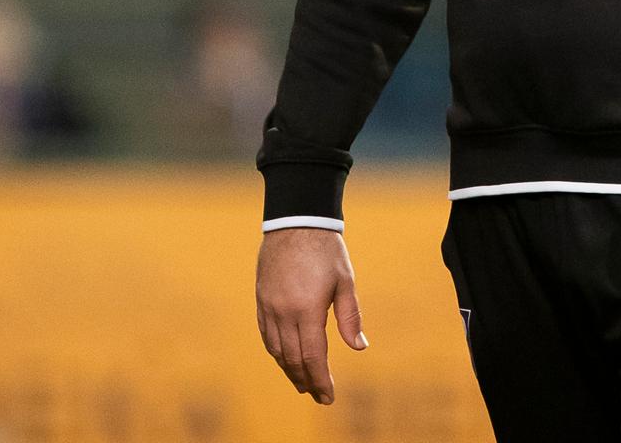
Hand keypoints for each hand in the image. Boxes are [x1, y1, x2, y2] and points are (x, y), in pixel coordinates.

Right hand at [256, 227, 368, 404]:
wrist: (296, 222)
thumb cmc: (326, 250)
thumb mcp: (345, 281)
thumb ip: (350, 316)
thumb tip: (360, 347)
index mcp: (307, 309)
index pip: (313, 356)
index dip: (321, 380)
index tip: (328, 397)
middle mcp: (283, 313)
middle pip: (293, 359)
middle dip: (306, 381)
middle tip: (318, 396)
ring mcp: (268, 307)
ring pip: (276, 350)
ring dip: (289, 370)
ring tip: (303, 383)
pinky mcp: (261, 300)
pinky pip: (265, 335)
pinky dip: (276, 352)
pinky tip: (284, 359)